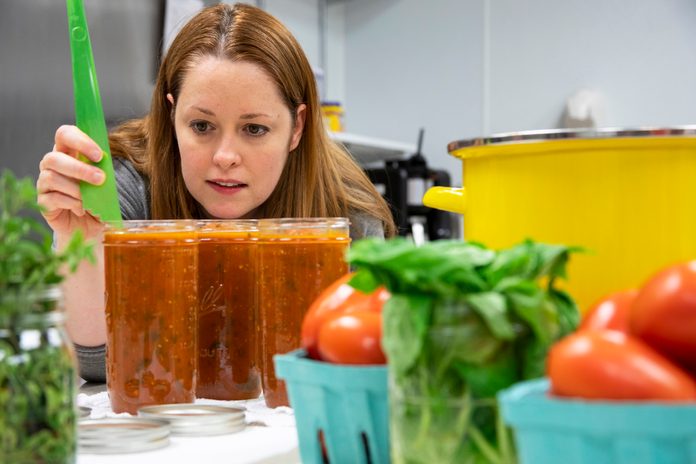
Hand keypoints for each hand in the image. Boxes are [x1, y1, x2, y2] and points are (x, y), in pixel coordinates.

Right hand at [37, 125, 106, 240]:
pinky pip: (52, 198)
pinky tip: (82, 208)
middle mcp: (51, 166)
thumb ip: (102, 171)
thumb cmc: (98, 199)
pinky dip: (71, 203)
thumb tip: (104, 168)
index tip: (99, 155)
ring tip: (90, 198)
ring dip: (76, 188)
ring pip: (51, 178)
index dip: (79, 141)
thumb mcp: (104, 184)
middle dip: (79, 168)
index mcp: (67, 153)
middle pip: (54, 157)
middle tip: (101, 179)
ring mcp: (44, 184)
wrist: (90, 227)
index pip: (64, 134)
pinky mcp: (43, 202)